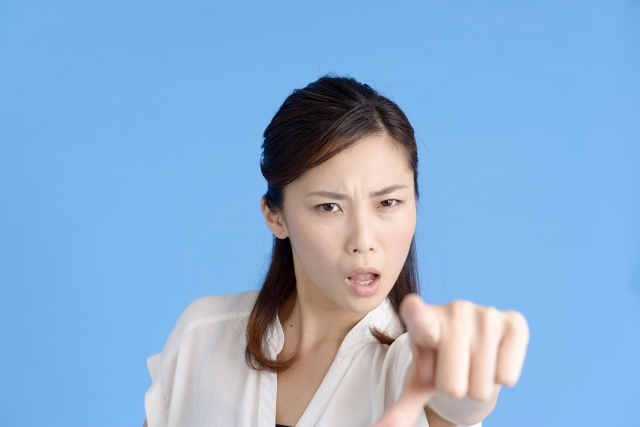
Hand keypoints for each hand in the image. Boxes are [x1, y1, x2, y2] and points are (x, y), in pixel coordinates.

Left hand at [373, 294, 528, 426]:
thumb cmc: (438, 361)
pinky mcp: (514, 321)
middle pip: (452, 385)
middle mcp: (454, 310)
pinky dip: (500, 378)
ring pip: (482, 385)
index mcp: (424, 320)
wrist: (469, 345)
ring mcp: (485, 313)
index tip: (412, 306)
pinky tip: (493, 357)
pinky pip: (507, 377)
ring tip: (472, 363)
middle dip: (453, 388)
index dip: (416, 312)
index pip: (419, 317)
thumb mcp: (419, 380)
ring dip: (477, 384)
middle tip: (454, 369)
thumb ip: (401, 406)